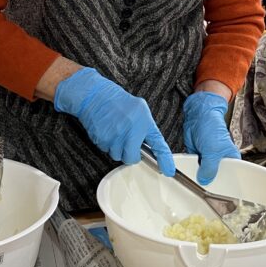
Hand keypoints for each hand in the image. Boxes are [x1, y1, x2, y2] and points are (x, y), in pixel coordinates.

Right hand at [54, 68, 174, 175]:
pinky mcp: (102, 140)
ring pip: (118, 156)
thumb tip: (152, 146)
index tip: (169, 171)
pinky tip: (107, 131)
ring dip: (117, 149)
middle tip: (127, 142)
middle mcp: (131, 131)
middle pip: (132, 158)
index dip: (164, 160)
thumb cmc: (119, 102)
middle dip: (130, 154)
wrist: (96, 96)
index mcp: (144, 122)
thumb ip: (147, 128)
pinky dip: (107, 144)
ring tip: (116, 132)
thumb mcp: (141, 109)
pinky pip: (106, 150)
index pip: (158, 144)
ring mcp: (116, 136)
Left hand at [183, 92, 239, 184]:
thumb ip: (210, 169)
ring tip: (194, 181)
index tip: (218, 196)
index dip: (224, 188)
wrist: (198, 115)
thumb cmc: (212, 127)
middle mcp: (220, 161)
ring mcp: (208, 160)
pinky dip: (189, 170)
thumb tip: (205, 181)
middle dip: (208, 183)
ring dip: (197, 177)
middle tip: (203, 188)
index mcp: (231, 160)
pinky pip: (193, 169)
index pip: (231, 178)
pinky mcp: (197, 158)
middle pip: (215, 179)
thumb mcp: (213, 151)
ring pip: (203, 175)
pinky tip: (187, 173)